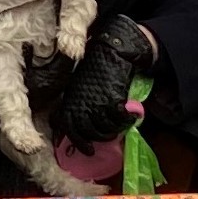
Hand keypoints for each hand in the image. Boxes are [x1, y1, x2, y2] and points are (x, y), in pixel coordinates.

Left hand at [55, 14, 157, 148]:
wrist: (113, 49)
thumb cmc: (96, 65)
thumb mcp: (79, 84)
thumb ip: (77, 102)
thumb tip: (78, 121)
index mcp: (70, 99)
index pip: (66, 126)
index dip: (74, 140)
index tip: (84, 149)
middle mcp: (80, 103)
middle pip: (85, 132)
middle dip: (94, 140)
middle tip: (103, 142)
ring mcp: (95, 103)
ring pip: (102, 129)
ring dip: (111, 132)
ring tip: (117, 130)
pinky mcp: (112, 100)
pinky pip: (118, 120)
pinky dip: (126, 122)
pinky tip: (130, 118)